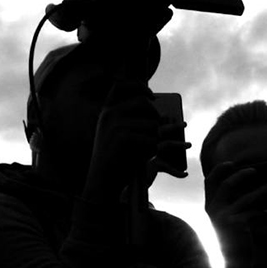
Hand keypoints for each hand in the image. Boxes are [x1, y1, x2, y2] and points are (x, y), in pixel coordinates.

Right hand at [83, 87, 161, 202]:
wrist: (102, 181)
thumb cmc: (116, 159)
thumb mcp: (123, 136)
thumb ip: (138, 122)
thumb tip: (164, 113)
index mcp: (107, 111)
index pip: (120, 86)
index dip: (139, 86)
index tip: (152, 96)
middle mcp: (109, 114)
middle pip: (143, 103)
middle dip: (156, 117)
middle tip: (158, 132)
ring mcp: (115, 124)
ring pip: (151, 123)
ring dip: (157, 137)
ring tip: (151, 149)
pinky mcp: (122, 137)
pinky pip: (150, 138)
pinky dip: (155, 148)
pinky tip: (151, 155)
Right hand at [204, 159, 266, 267]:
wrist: (234, 263)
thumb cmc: (232, 240)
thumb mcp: (225, 220)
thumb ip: (228, 204)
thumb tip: (239, 184)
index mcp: (209, 207)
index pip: (210, 182)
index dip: (220, 170)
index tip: (231, 163)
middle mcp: (214, 210)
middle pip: (228, 185)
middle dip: (242, 175)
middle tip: (255, 170)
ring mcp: (225, 217)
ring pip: (247, 198)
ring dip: (261, 191)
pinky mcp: (238, 224)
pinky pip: (255, 213)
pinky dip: (265, 212)